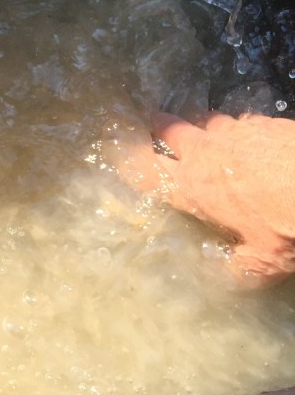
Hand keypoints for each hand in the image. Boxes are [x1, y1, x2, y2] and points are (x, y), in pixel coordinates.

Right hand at [109, 112, 294, 283]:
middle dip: (159, 124)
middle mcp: (204, 155)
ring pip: (206, 120)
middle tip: (154, 120)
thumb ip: (240, 266)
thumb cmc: (285, 224)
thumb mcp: (264, 260)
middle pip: (170, 129)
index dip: (126, 159)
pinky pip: (243, 120)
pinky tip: (252, 135)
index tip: (116, 148)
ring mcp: (233, 133)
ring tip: (207, 129)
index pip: (145, 171)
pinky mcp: (263, 121)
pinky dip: (241, 126)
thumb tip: (229, 274)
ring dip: (202, 125)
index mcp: (192, 189)